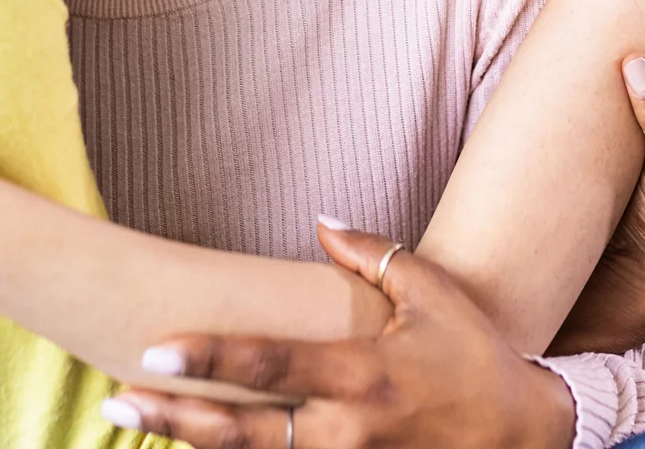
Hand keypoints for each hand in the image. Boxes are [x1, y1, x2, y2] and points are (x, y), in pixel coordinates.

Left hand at [105, 222, 576, 448]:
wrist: (527, 439)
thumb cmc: (477, 358)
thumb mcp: (435, 294)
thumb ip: (374, 256)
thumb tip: (320, 219)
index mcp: (363, 371)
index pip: (272, 363)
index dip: (211, 357)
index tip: (154, 349)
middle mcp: (349, 427)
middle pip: (246, 431)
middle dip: (176, 417)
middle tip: (116, 399)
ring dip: (194, 443)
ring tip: (134, 422)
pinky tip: (197, 448)